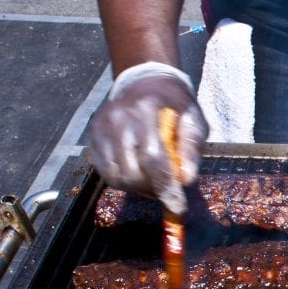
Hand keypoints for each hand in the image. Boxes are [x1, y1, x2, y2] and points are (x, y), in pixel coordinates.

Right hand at [87, 63, 206, 214]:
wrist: (144, 82)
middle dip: (153, 190)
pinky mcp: (93, 137)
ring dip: (138, 189)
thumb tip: (187, 179)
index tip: (178, 206)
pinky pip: (106, 172)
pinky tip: (140, 174)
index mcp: (145, 110)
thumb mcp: (193, 118)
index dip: (165, 185)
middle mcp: (118, 119)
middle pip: (131, 171)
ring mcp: (101, 128)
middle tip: (168, 191)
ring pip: (116, 177)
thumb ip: (192, 146)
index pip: (152, 156)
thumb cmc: (174, 103)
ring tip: (155, 182)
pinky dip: (124, 182)